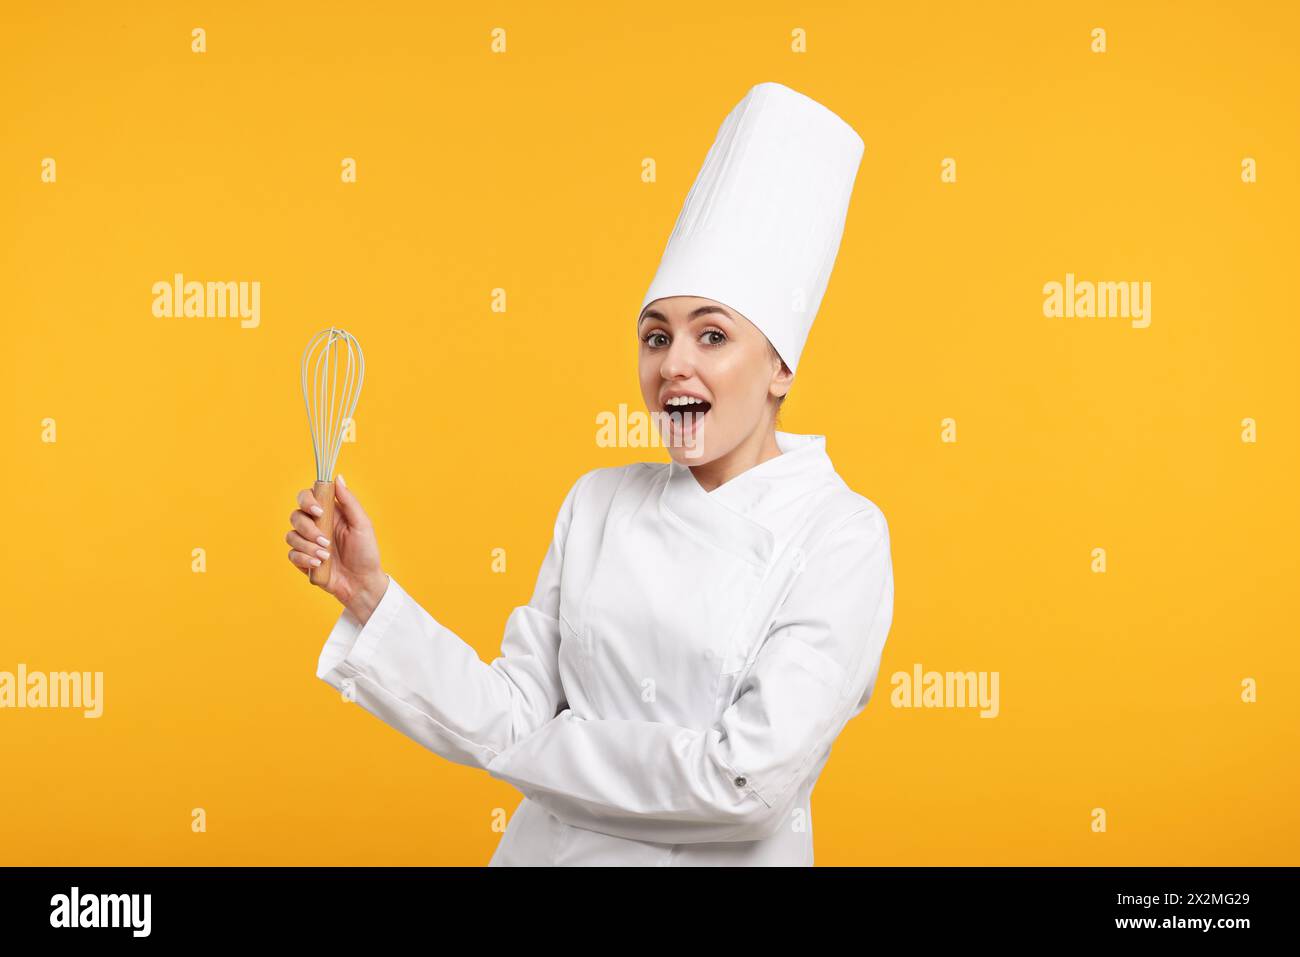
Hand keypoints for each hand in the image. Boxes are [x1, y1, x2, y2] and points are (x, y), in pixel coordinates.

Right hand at [287, 475, 387, 622]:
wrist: (362, 583)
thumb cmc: (366, 553)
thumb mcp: (362, 525)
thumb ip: (349, 502)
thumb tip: (338, 478)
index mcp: (330, 513)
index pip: (308, 496)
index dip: (307, 500)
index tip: (317, 510)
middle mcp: (316, 525)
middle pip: (296, 515)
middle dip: (307, 527)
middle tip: (325, 540)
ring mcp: (308, 542)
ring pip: (291, 535)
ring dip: (307, 546)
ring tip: (325, 556)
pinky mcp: (303, 559)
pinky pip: (292, 554)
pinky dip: (304, 558)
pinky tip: (318, 564)